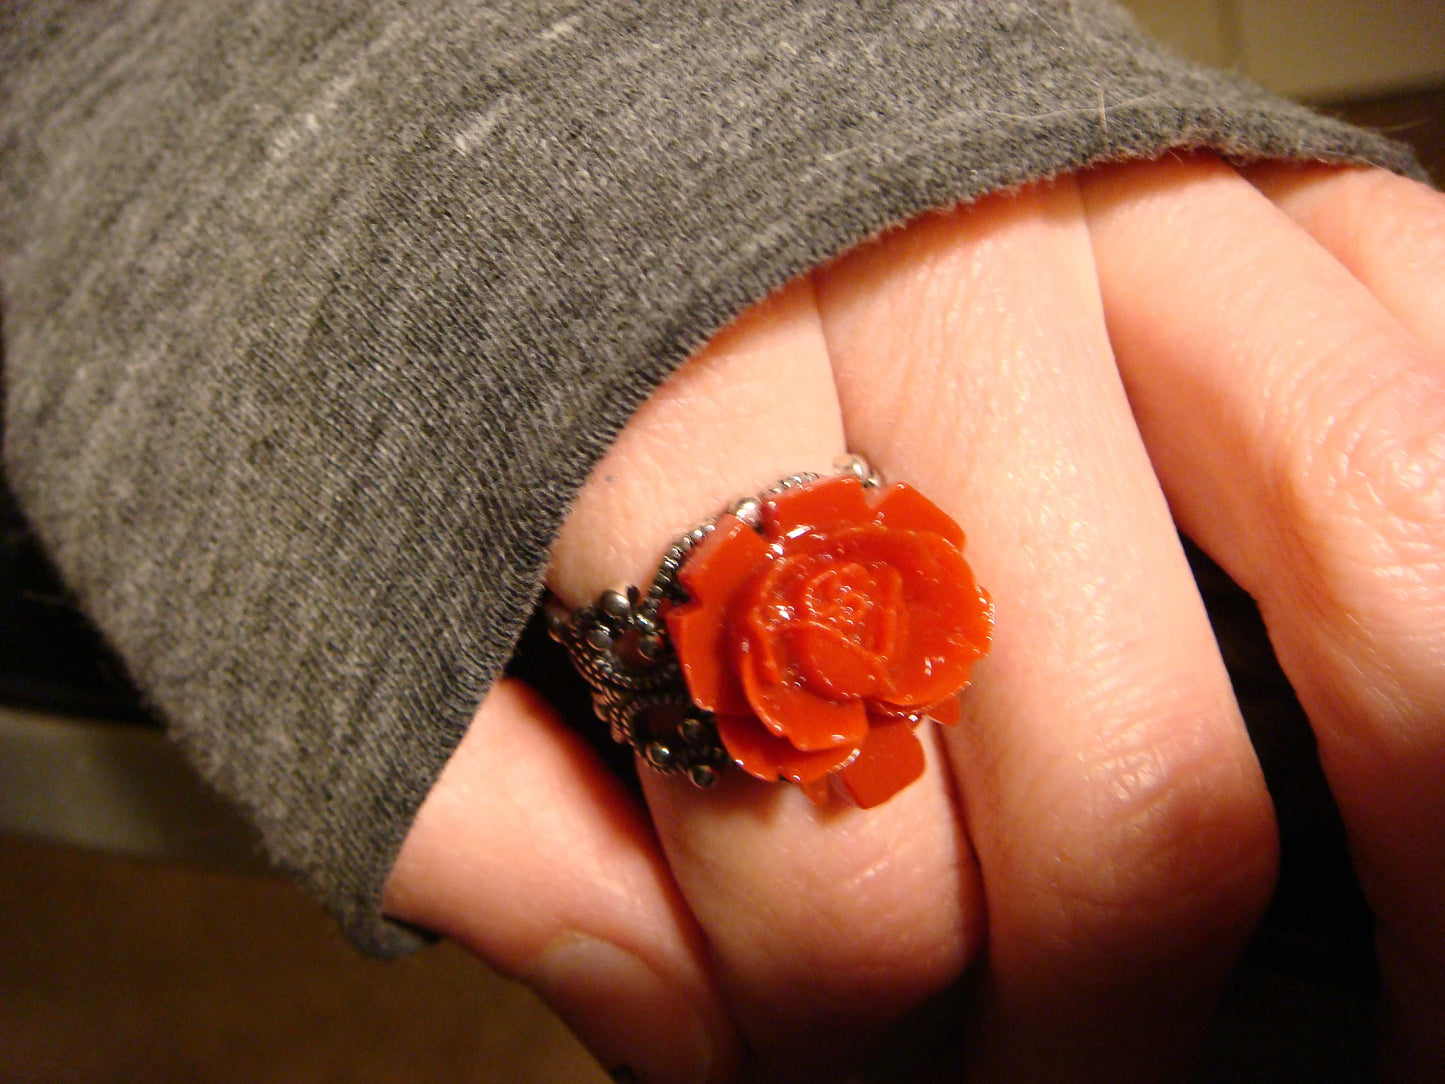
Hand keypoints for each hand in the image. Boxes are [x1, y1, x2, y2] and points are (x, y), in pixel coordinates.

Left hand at [381, 154, 1444, 1082]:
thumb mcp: (385, 556)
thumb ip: (493, 809)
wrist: (538, 45)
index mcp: (682, 379)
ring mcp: (1133, 203)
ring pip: (1381, 580)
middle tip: (1038, 1074)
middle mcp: (940, 272)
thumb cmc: (472, 287)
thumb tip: (675, 1019)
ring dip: (1408, 862)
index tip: (808, 1062)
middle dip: (1097, 1021)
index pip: (826, 855)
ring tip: (1353, 1009)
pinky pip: (1442, 368)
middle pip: (1131, 790)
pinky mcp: (1255, 173)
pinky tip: (1398, 735)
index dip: (832, 1034)